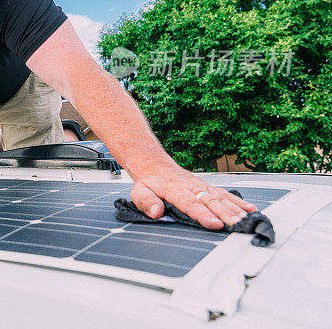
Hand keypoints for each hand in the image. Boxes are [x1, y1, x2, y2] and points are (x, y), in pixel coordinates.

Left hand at [130, 166, 257, 228]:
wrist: (155, 165)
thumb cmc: (148, 182)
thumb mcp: (139, 191)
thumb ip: (146, 202)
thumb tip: (155, 212)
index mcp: (175, 190)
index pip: (190, 204)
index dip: (203, 215)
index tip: (215, 224)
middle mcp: (192, 187)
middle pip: (210, 202)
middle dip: (224, 214)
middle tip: (237, 225)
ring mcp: (202, 187)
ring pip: (220, 198)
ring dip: (234, 209)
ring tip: (247, 220)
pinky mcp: (208, 187)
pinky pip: (224, 194)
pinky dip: (238, 202)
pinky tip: (250, 210)